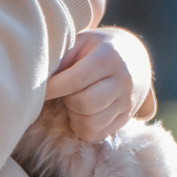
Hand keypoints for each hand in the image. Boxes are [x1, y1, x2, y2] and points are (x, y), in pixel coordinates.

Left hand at [45, 27, 152, 141]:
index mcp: (109, 57)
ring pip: (91, 123)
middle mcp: (123, 81)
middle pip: (84, 104)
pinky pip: (97, 134)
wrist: (135, 57)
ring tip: (74, 101)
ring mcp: (127, 102)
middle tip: (64, 92)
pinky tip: (81, 113)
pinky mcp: (126, 118)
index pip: (77, 79)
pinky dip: (82, 127)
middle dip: (66, 101)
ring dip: (74, 116)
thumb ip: (64, 56)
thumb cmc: (99, 47)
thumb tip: (43, 78)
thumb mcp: (83, 41)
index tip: (40, 90)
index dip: (54, 88)